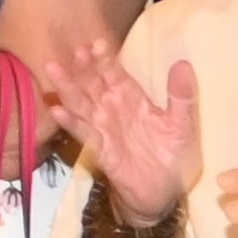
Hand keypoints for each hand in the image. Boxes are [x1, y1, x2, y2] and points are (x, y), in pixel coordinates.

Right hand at [41, 43, 201, 229]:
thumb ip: (182, 96)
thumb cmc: (172, 156)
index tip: (98, 43)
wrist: (165, 194)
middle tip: (76, 51)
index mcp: (130, 97)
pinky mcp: (101, 150)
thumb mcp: (183, 125)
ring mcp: (103, 129)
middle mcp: (111, 109)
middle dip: (83, 67)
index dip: (105, 58)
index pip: (114, 72)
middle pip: (92, 83)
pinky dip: (70, 123)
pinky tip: (57, 111)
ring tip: (53, 69)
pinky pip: (84, 134)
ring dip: (67, 87)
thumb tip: (183, 63)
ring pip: (80, 104)